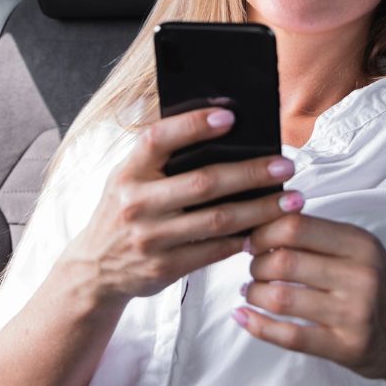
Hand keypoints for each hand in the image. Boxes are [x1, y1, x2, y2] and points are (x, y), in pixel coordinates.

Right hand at [61, 106, 303, 306]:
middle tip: (285, 165)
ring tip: (290, 200)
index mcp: (127, 172)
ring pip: (217, 220)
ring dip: (260, 209)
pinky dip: (243, 239)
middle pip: (203, 183)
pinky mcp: (165, 267)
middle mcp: (136, 204)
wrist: (95, 269)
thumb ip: (161, 158)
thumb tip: (219, 128)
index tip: (230, 116)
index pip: (158, 139)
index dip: (193, 125)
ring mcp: (151, 238)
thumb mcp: (127, 179)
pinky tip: (266, 229)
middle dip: (251, 173)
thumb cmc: (123, 212)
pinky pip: (214, 250)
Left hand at [235, 214, 385, 384]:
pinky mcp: (347, 347)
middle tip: (252, 270)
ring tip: (251, 292)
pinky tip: (244, 317)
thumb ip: (321, 236)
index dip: (263, 232)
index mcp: (361, 244)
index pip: (296, 227)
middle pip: (284, 262)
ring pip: (281, 299)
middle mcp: (361, 276)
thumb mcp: (362, 251)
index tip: (252, 241)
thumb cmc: (380, 288)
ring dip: (254, 294)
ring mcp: (354, 314)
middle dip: (255, 265)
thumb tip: (264, 221)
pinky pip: (290, 336)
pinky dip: (258, 326)